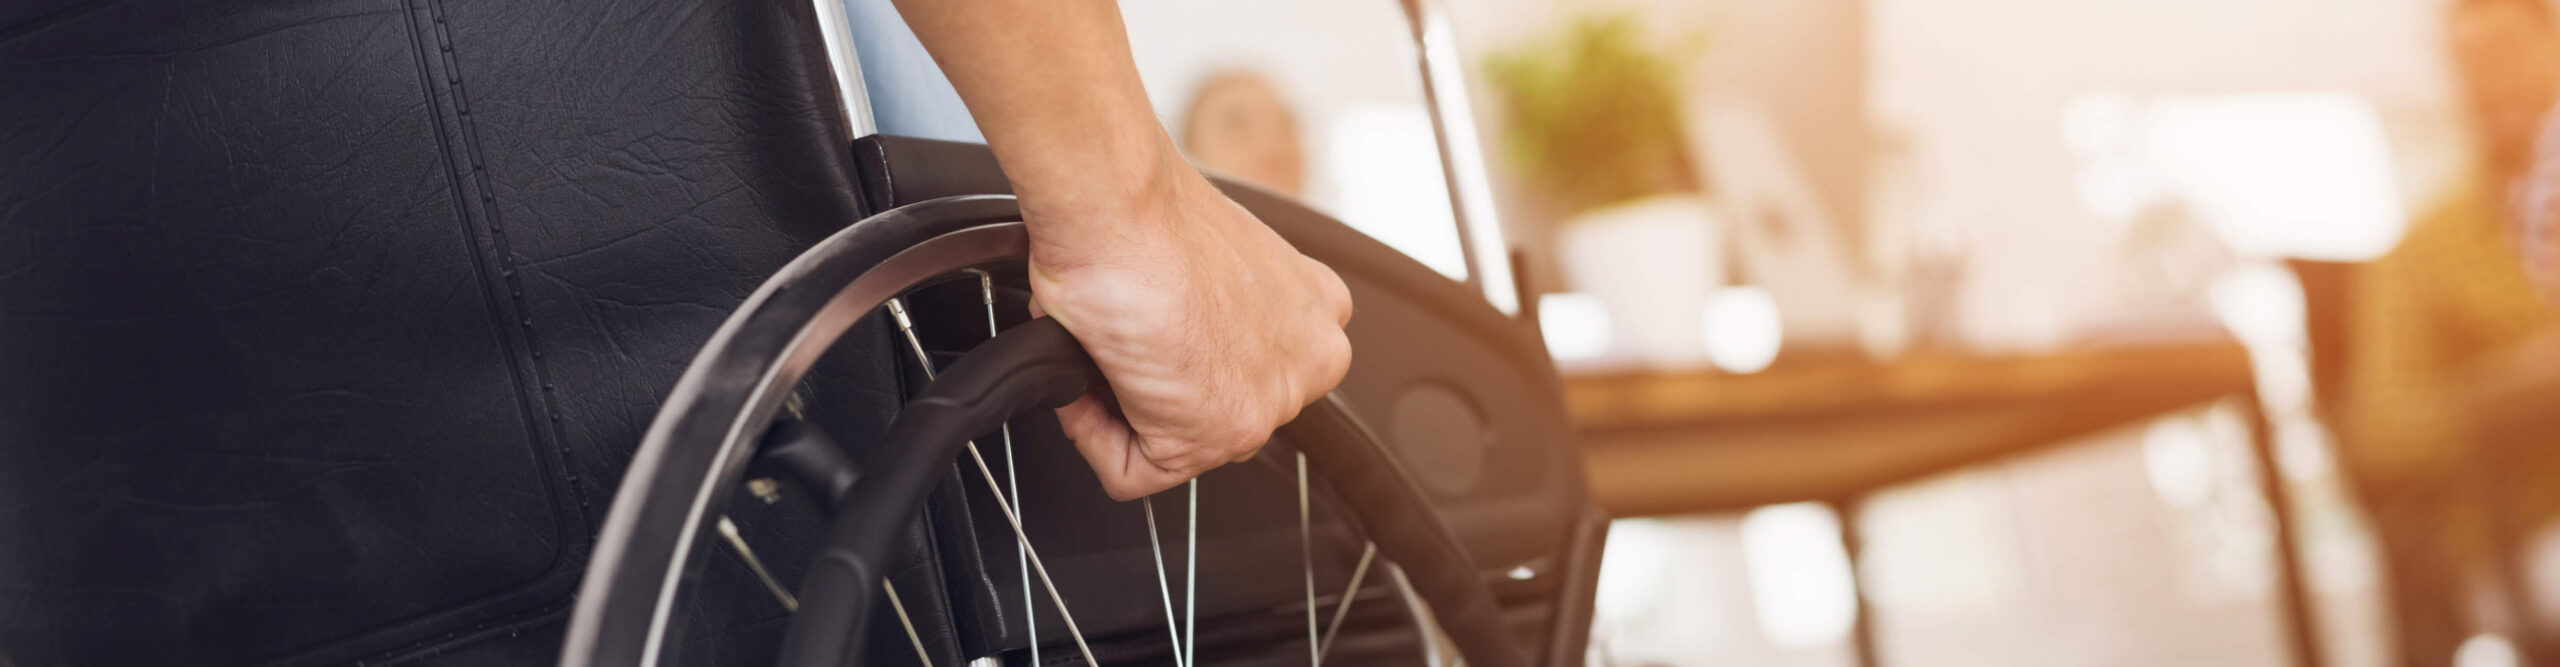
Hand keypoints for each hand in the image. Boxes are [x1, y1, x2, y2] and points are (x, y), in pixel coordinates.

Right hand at [1022, 151, 1353, 499]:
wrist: (1119, 205)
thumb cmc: (1145, 213)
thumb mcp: (1209, 262)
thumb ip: (1213, 311)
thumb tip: (1167, 338)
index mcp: (1315, 312)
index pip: (1249, 370)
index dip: (1181, 358)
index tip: (1152, 334)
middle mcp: (1310, 360)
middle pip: (1214, 409)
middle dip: (1156, 389)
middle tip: (1120, 344)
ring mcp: (1269, 403)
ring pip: (1173, 443)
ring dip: (1120, 408)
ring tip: (1103, 351)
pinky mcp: (1213, 434)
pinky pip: (1130, 471)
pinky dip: (1091, 435)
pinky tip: (1087, 382)